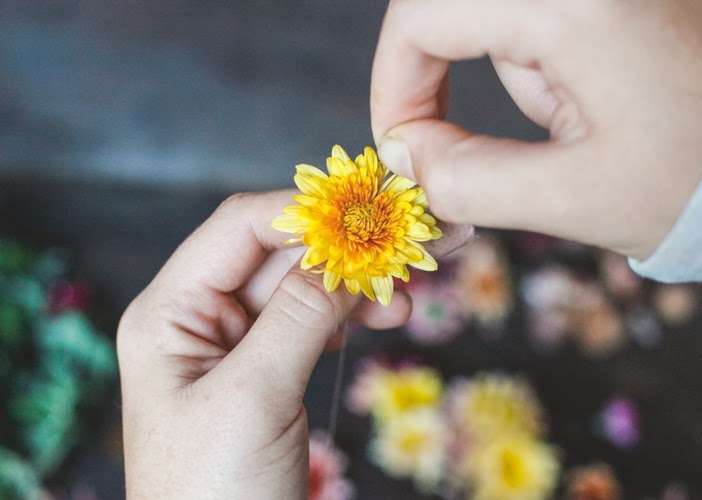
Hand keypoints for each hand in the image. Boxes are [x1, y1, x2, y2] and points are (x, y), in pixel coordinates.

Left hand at [117, 191, 413, 498]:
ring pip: (302, 288)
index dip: (305, 212)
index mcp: (170, 312)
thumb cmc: (213, 491)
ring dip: (356, 283)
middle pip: (277, 254)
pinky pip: (312, 324)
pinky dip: (350, 315)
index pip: (239, 228)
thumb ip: (298, 317)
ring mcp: (234, 345)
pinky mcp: (266, 371)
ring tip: (410, 289)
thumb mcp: (253, 398)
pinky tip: (384, 315)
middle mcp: (198, 318)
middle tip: (410, 239)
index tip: (368, 210)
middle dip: (343, 247)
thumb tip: (346, 253)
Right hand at [371, 0, 701, 259]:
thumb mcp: (575, 198)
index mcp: (573, 2)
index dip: (395, 85)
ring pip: (500, 18)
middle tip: (479, 149)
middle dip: (448, 85)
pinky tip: (603, 103)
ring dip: (518, 81)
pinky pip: (543, 18)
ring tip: (585, 128)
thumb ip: (468, 182)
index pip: (424, 15)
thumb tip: (406, 158)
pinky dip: (545, 66)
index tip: (403, 149)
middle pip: (455, 8)